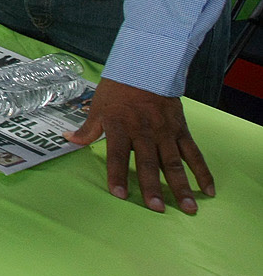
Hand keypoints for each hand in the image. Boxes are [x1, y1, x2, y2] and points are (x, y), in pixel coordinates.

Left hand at [63, 78, 212, 213]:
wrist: (146, 66)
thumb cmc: (118, 88)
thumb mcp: (98, 106)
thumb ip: (87, 129)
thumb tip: (68, 139)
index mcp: (120, 126)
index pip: (117, 155)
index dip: (117, 175)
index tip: (119, 194)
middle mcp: (144, 131)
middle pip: (148, 163)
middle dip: (152, 187)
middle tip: (157, 208)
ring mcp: (165, 132)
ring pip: (173, 162)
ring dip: (181, 186)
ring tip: (188, 207)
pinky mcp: (181, 130)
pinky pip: (193, 153)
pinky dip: (202, 172)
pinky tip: (207, 190)